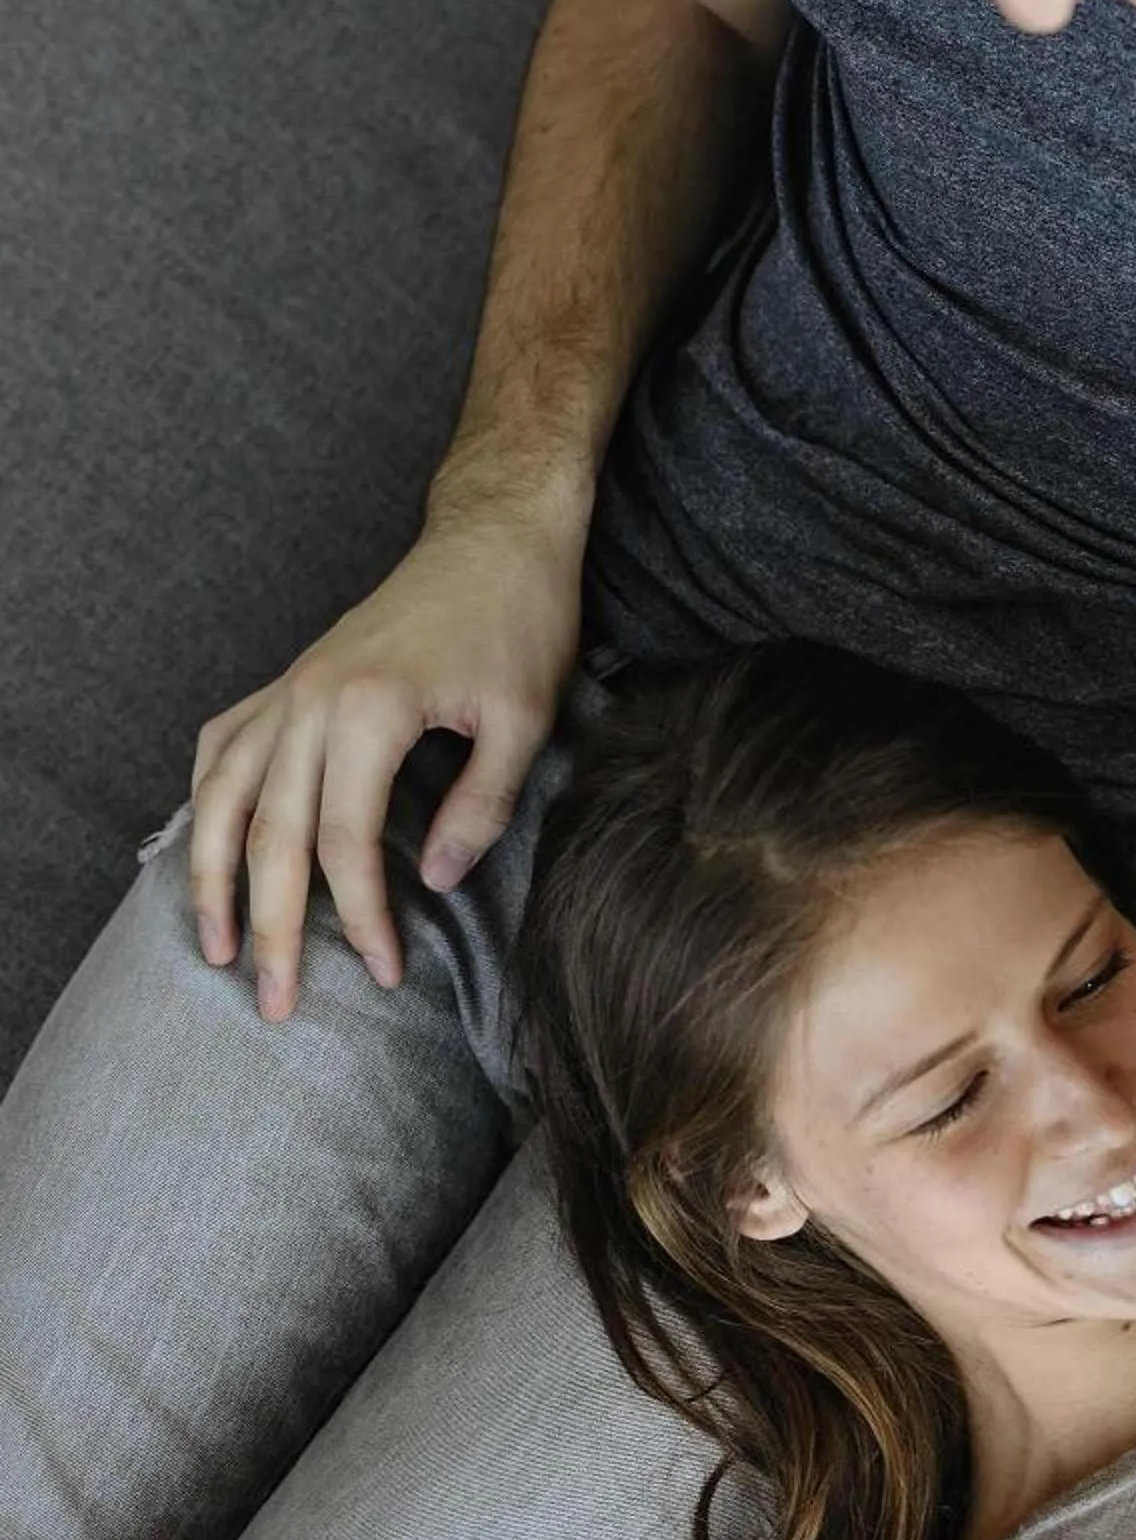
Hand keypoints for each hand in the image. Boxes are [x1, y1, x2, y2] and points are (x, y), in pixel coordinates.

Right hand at [189, 502, 582, 1018]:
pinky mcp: (292, 679)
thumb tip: (432, 881)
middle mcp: (309, 701)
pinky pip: (225, 743)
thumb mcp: (525, 716)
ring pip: (222, 795)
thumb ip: (480, 803)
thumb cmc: (520, 619)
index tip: (385, 972)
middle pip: (270, 835)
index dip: (363, 917)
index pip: (345, 844)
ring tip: (217, 946)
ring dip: (210, 875)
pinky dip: (206, 796)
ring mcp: (291, 687)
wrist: (497, 536)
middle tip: (277, 1003)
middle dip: (272, 927)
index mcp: (368, 712)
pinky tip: (207, 842)